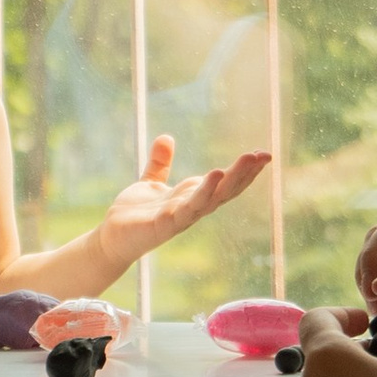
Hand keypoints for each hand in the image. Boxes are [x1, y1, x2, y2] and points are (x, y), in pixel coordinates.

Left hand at [95, 135, 269, 269]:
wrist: (111, 238)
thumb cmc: (134, 215)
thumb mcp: (150, 182)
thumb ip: (160, 163)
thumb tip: (166, 138)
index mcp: (192, 196)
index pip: (225, 183)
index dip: (244, 171)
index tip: (263, 155)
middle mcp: (192, 207)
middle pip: (226, 190)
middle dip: (246, 173)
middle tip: (265, 155)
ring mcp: (181, 216)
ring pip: (213, 197)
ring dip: (232, 179)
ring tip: (248, 159)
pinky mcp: (165, 224)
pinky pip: (188, 208)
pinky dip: (203, 193)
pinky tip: (215, 175)